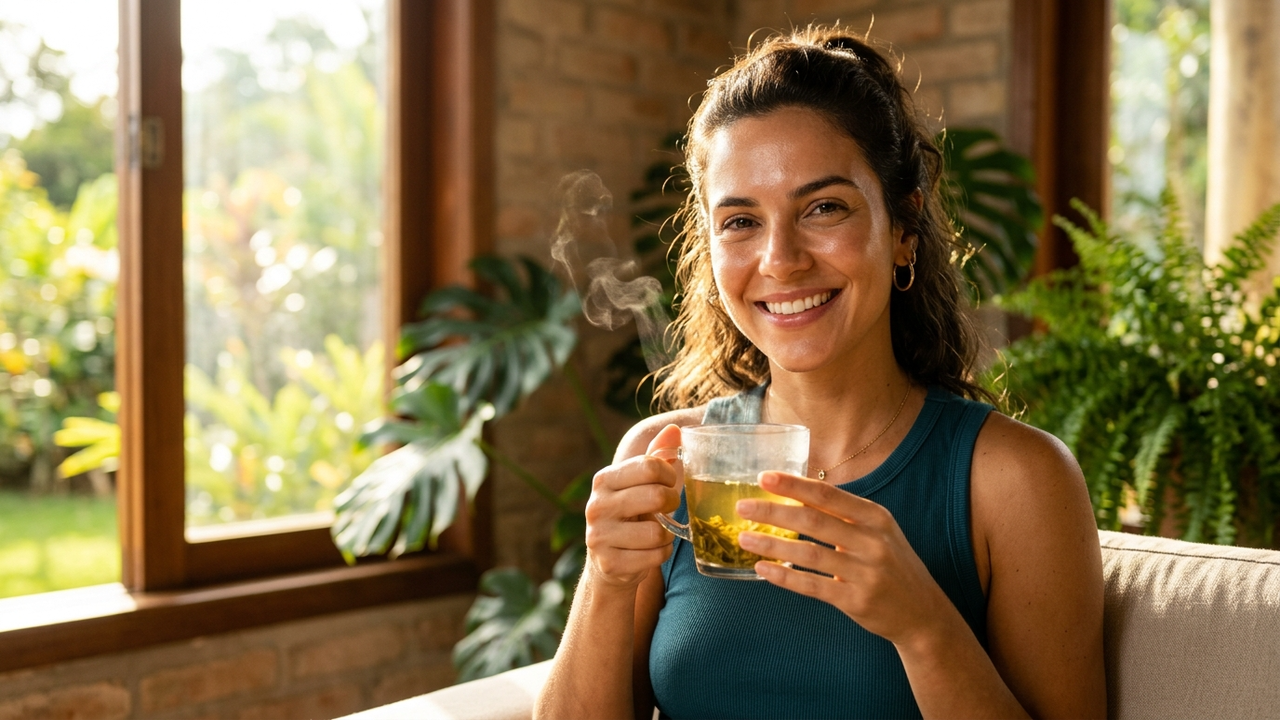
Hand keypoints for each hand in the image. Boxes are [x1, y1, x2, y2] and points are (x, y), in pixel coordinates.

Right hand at [583, 424, 682, 588]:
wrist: (609, 560)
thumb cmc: (632, 514)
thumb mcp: (641, 483)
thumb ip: (657, 456)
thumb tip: (674, 430)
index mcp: (604, 480)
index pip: (649, 465)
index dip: (670, 474)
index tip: (670, 482)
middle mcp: (596, 506)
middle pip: (655, 496)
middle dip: (672, 502)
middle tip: (668, 506)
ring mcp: (599, 537)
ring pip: (656, 532)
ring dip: (667, 534)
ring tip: (658, 532)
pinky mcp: (609, 564)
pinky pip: (654, 557)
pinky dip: (661, 554)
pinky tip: (651, 551)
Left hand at [736, 471, 953, 646]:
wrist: (923, 613)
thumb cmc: (892, 565)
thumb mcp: (878, 532)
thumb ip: (844, 515)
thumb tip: (798, 491)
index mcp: (876, 517)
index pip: (828, 495)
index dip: (794, 484)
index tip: (764, 477)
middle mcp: (872, 542)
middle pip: (813, 520)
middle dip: (773, 511)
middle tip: (743, 506)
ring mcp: (865, 573)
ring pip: (808, 554)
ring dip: (772, 545)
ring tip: (744, 538)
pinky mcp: (856, 601)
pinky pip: (812, 586)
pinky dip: (785, 577)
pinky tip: (763, 569)